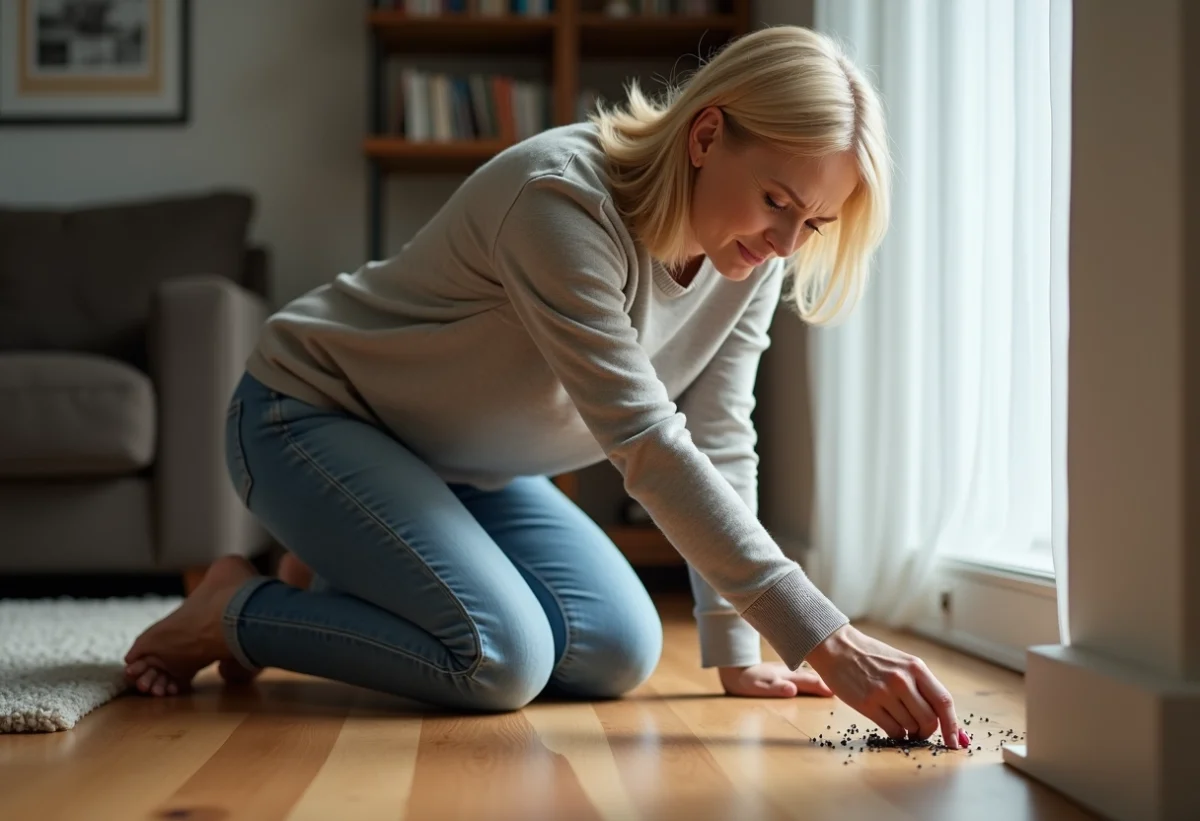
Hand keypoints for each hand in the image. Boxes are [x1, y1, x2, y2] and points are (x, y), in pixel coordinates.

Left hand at [718, 661, 834, 698]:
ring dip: (827, 675)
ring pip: (814, 672)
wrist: (735, 669)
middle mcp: (793, 671)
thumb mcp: (757, 687)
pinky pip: (808, 672)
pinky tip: (823, 676)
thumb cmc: (747, 681)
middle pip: (817, 675)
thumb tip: (792, 690)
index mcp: (790, 676)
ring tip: (842, 678)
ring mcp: (792, 669)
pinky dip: (818, 674)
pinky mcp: (789, 670)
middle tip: (852, 683)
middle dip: (833, 678)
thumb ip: (775, 688)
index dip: (826, 687)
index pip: (812, 682)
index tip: (842, 692)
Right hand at [804, 624, 969, 749]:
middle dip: (927, 731)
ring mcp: (884, 692)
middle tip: (920, 731)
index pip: (944, 701)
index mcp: (915, 667)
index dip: (952, 726)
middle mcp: (902, 680)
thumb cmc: (871, 656)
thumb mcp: (901, 662)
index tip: (955, 742)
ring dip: (909, 731)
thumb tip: (941, 718)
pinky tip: (891, 726)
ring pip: (910, 727)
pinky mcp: (867, 704)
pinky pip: (892, 730)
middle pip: (929, 719)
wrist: (837, 647)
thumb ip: (921, 686)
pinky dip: (896, 734)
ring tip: (901, 723)